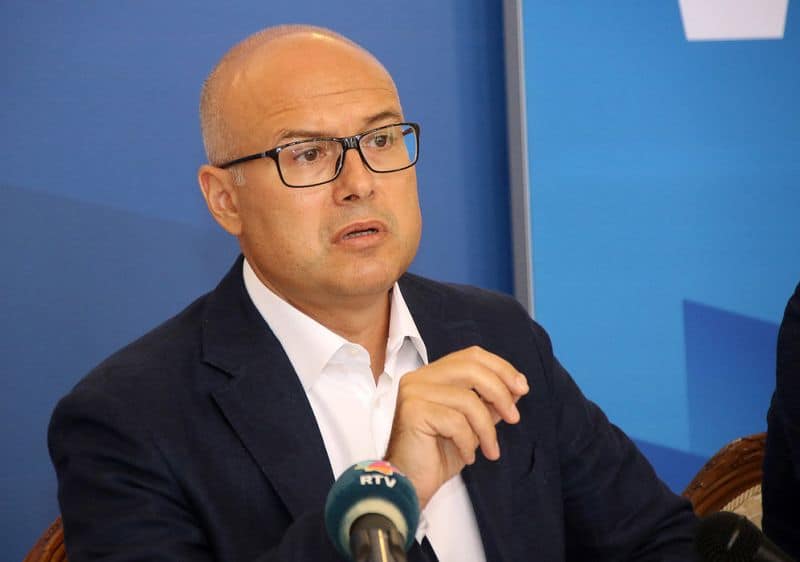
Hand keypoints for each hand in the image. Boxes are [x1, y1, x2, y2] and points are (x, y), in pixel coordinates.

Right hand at [384, 346, 528, 508]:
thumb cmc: (437, 455)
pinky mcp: (413, 411)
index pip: (471, 356)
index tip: (521, 388)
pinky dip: (469, 442)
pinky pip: (456, 422)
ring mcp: (413, 392)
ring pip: (467, 399)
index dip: (501, 368)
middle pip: (471, 368)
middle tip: (514, 418)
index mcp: (432, 375)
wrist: (410, 484)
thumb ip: (489, 403)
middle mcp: (419, 377)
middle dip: (500, 392)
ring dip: (487, 429)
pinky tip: (467, 457)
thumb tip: (516, 388)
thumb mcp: (472, 425)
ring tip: (491, 450)